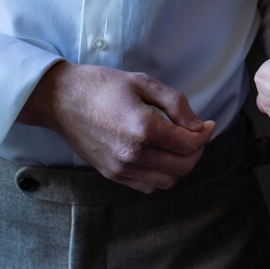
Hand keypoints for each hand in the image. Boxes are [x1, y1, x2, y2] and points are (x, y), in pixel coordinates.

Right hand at [17, 62, 213, 193]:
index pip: (189, 144)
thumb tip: (198, 126)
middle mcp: (133, 154)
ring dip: (180, 166)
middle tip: (196, 135)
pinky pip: (147, 186)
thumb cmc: (102, 85)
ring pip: (167, 181)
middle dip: (197, 151)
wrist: (61, 100)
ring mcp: (121, 168)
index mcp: (143, 128)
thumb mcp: (144, 82)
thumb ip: (176, 104)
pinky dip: (161, 176)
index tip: (208, 125)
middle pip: (183, 167)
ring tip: (179, 146)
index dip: (205, 134)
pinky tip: (160, 156)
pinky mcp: (112, 175)